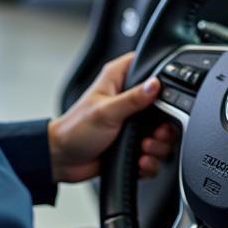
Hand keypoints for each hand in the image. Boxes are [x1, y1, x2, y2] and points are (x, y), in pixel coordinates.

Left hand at [48, 52, 176, 182]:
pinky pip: (153, 153)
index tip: (163, 97)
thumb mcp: (105, 112)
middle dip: (164, 125)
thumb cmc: (74, 130)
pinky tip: (139, 160)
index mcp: (119, 81)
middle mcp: (128, 100)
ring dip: (157, 146)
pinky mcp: (133, 144)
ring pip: (162, 133)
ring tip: (143, 148)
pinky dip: (150, 160)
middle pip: (165, 105)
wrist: (62, 160)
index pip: (148, 66)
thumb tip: (155, 84)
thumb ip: (133, 99)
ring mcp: (133, 123)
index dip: (160, 77)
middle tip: (155, 133)